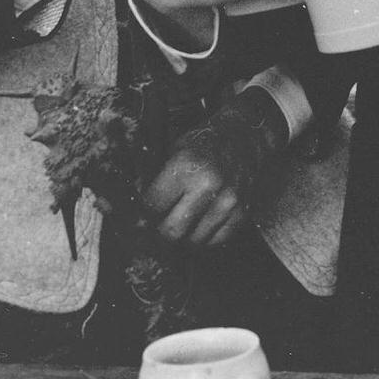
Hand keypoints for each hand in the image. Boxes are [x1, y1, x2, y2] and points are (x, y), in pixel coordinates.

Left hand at [144, 90, 289, 246]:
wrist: (244, 136)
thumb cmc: (203, 144)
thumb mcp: (173, 151)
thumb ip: (154, 180)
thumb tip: (133, 212)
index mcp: (184, 165)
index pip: (152, 206)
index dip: (144, 213)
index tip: (143, 214)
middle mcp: (207, 184)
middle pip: (172, 231)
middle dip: (161, 231)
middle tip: (159, 225)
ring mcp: (227, 200)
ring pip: (194, 241)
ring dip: (184, 237)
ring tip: (182, 223)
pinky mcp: (242, 211)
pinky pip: (216, 241)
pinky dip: (205, 238)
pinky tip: (200, 224)